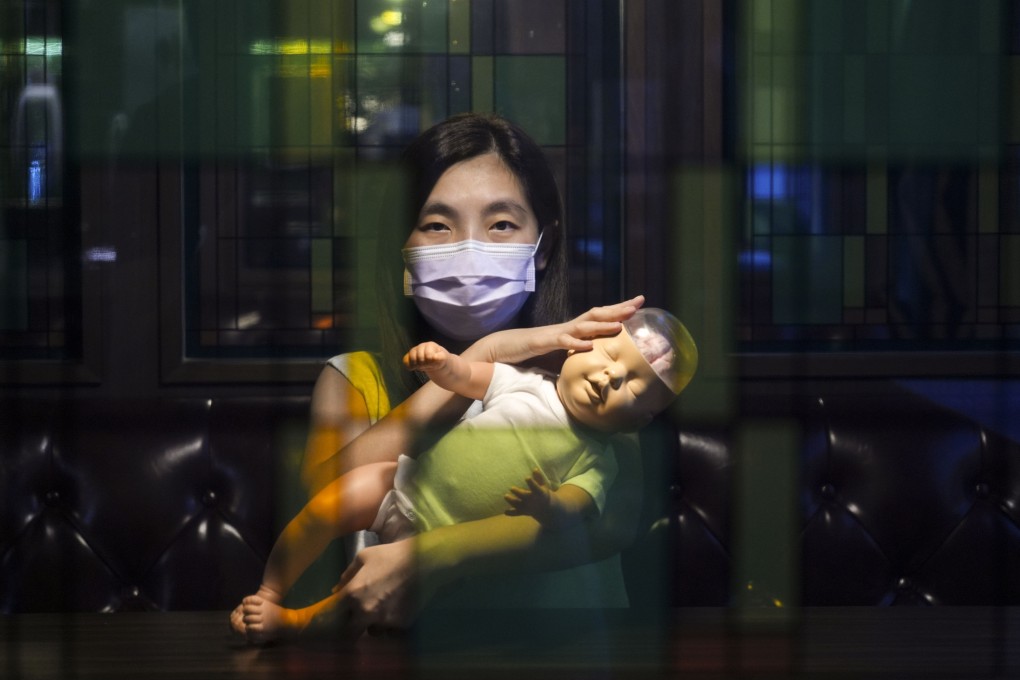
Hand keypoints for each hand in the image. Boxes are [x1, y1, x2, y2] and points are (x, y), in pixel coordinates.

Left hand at [330, 539, 425, 634]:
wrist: (422, 561)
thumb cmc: (390, 555)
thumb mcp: (364, 556)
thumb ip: (348, 574)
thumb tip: (337, 588)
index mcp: (352, 593)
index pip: (333, 615)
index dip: (335, 616)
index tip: (339, 615)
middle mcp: (364, 611)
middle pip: (349, 634)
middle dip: (352, 628)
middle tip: (358, 620)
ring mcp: (383, 620)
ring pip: (373, 633)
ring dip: (373, 626)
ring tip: (382, 612)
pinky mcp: (400, 624)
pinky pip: (391, 631)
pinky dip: (392, 626)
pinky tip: (396, 612)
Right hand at [403, 341, 448, 371]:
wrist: (436, 361)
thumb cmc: (441, 360)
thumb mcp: (444, 359)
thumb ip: (441, 357)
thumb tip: (434, 357)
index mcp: (430, 345)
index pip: (428, 356)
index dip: (431, 363)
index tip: (434, 364)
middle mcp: (421, 346)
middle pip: (419, 358)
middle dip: (424, 365)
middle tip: (428, 366)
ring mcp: (415, 350)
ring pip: (411, 358)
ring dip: (417, 366)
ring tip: (421, 367)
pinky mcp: (409, 355)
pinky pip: (405, 360)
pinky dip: (409, 366)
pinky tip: (412, 369)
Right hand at [480, 295, 646, 363]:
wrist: (503, 347)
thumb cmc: (532, 351)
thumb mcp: (560, 355)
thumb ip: (576, 355)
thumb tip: (595, 364)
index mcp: (573, 329)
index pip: (600, 316)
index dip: (619, 309)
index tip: (639, 304)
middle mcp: (567, 327)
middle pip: (596, 314)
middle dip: (618, 309)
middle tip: (638, 304)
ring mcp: (555, 333)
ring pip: (582, 326)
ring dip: (602, 325)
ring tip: (621, 325)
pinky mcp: (542, 343)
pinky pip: (561, 342)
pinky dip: (576, 344)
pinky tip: (589, 346)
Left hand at [504, 468, 553, 520]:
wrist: (545, 508)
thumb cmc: (542, 493)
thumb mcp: (543, 485)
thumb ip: (538, 478)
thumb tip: (534, 469)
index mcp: (539, 493)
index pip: (535, 487)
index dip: (531, 483)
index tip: (527, 477)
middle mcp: (533, 500)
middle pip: (525, 496)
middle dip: (518, 492)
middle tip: (511, 488)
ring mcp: (528, 507)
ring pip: (519, 505)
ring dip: (512, 501)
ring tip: (505, 496)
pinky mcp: (523, 511)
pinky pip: (517, 513)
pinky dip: (511, 513)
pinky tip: (505, 511)